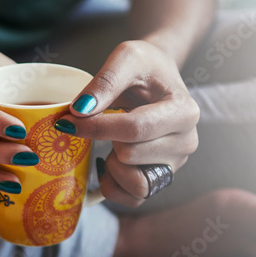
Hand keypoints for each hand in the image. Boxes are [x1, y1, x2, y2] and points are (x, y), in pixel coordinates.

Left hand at [58, 40, 199, 206]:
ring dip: (113, 166)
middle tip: (99, 124)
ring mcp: (175, 164)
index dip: (96, 127)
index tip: (68, 121)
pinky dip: (114, 184)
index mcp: (184, 111)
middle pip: (130, 156)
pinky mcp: (161, 179)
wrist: (158, 78)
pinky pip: (133, 198)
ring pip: (135, 183)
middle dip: (105, 141)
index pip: (135, 129)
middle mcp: (187, 142)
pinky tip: (110, 162)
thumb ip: (104, 81)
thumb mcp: (126, 57)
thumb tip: (80, 110)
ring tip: (112, 143)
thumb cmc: (144, 66)